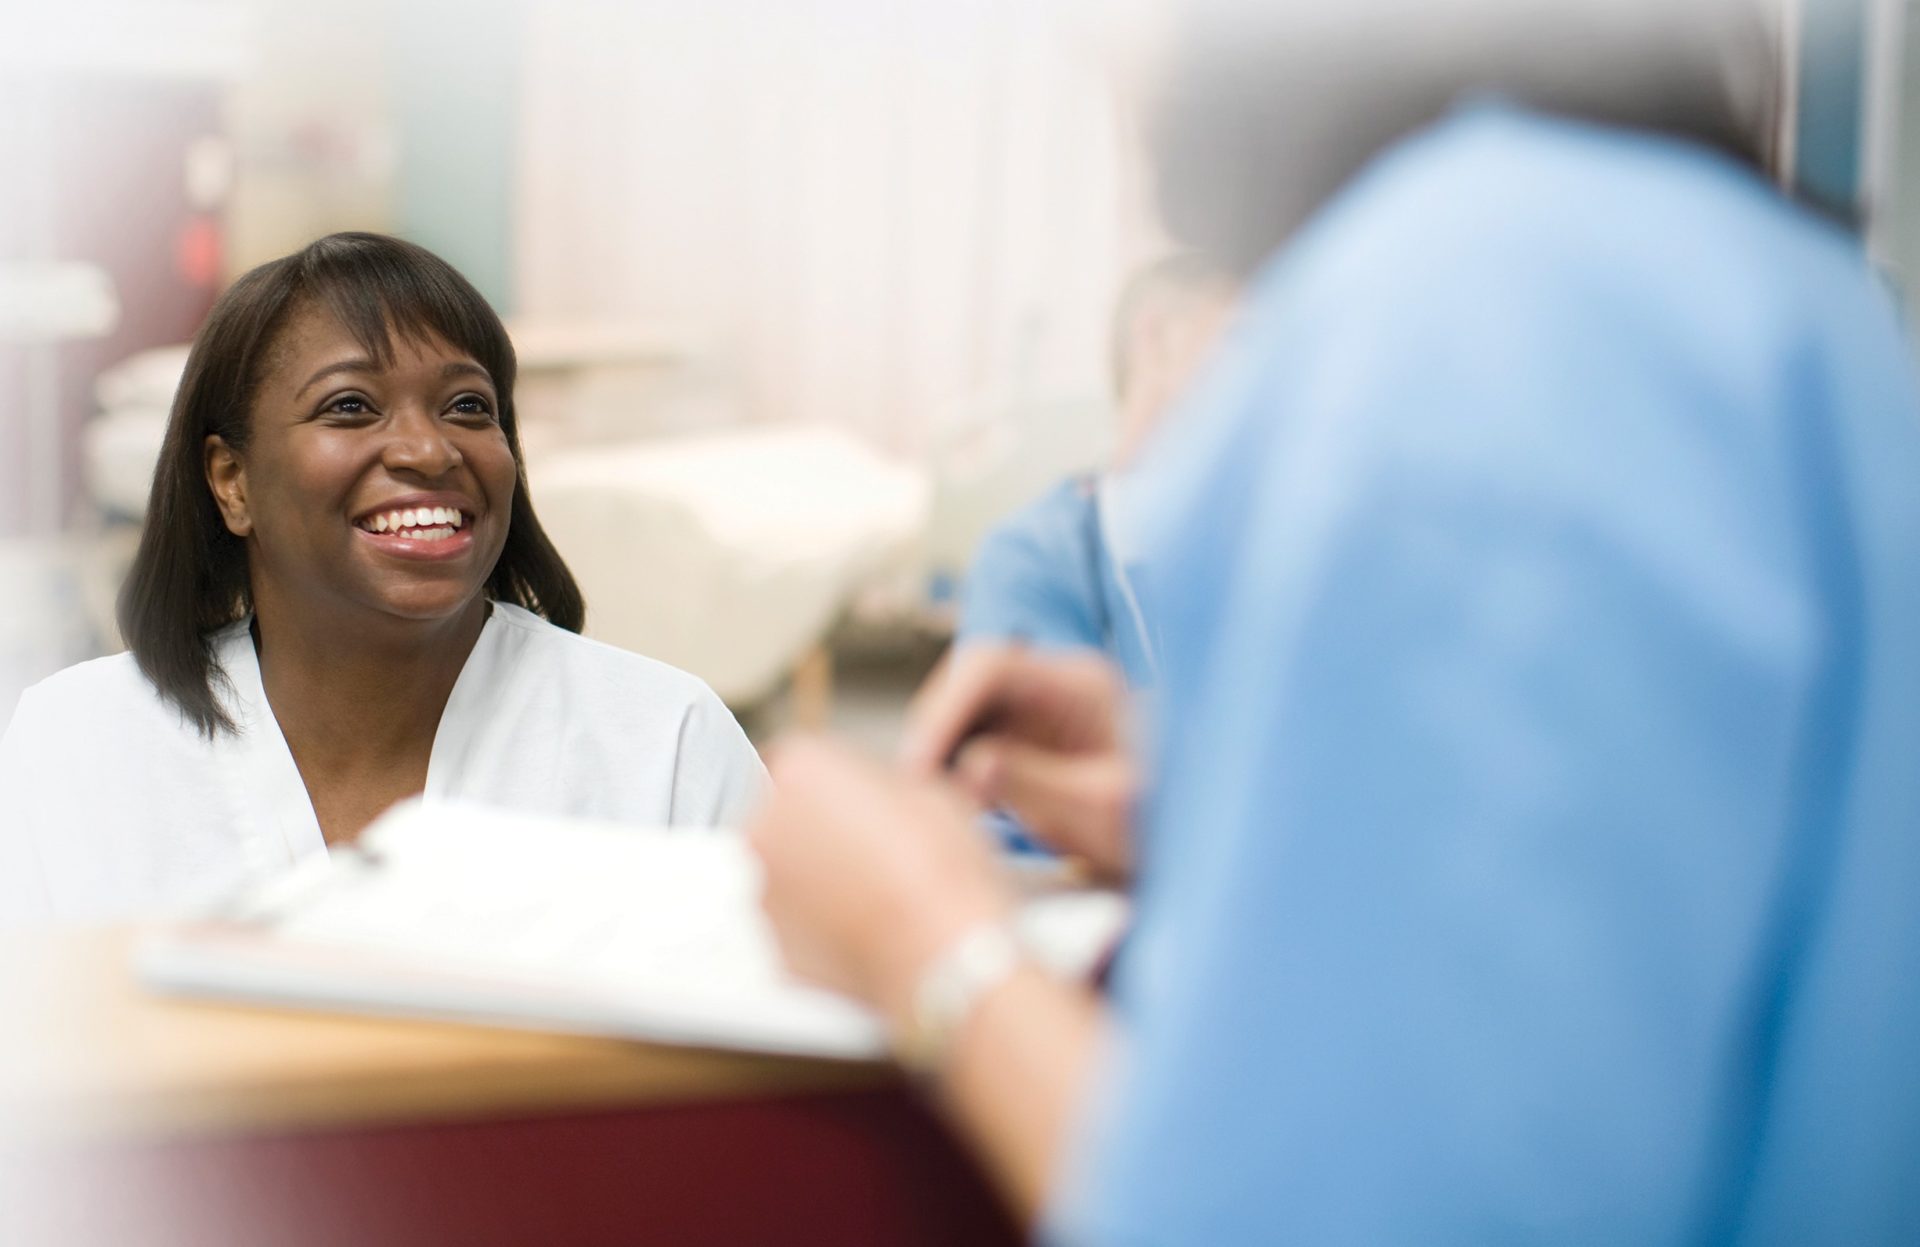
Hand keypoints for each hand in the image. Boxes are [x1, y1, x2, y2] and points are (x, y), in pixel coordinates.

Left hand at [748, 735, 1013, 1021]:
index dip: (835, 782)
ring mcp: (765, 892)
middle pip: (784, 818)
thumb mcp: (929, 791)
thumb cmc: (942, 869)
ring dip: (818, 878)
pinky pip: (796, 925)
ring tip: (876, 894)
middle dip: (819, 829)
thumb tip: (880, 798)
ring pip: (788, 875)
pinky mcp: (776, 946)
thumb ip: (882, 784)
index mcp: (801, 770)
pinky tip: (868, 929)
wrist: (941, 952)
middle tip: (872, 848)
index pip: (800, 761)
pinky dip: (821, 926)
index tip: (861, 800)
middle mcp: (766, 826)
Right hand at [900, 645, 1137, 881]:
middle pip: (968, 685)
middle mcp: (1054, 687)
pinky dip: (955, 772)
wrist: (1194, 842)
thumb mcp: (1100, 810)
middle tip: (912, 790)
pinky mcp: (1030, 745)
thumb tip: (970, 765)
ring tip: (927, 805)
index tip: (920, 763)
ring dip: (940, 752)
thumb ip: (1035, 783)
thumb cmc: (1159, 823)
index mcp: (1079, 684)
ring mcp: (1039, 714)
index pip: (991, 667)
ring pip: (965, 714)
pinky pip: (976, 742)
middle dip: (934, 731)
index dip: (944, 709)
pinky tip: (951, 810)